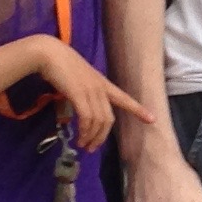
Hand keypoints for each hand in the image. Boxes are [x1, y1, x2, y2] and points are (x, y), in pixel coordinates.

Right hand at [32, 37, 153, 152]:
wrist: (49, 53)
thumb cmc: (60, 64)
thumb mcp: (78, 79)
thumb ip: (84, 92)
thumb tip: (81, 110)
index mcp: (103, 83)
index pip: (124, 98)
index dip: (138, 110)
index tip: (152, 119)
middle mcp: (100, 88)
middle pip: (109, 119)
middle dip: (102, 137)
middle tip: (92, 148)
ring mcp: (90, 90)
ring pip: (99, 121)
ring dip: (92, 137)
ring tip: (84, 145)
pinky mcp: (78, 94)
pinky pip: (87, 118)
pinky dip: (85, 131)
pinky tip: (80, 137)